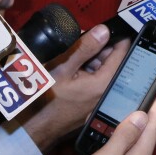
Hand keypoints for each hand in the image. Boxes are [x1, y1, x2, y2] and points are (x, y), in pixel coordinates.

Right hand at [19, 24, 130, 150]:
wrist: (33, 128)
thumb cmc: (44, 99)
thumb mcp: (63, 67)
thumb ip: (85, 47)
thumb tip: (104, 30)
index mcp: (105, 83)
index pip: (122, 52)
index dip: (115, 36)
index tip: (106, 27)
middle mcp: (107, 91)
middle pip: (111, 60)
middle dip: (99, 47)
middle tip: (80, 37)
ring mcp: (99, 98)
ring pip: (101, 69)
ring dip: (90, 58)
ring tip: (71, 51)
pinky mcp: (90, 102)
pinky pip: (94, 79)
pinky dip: (85, 70)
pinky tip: (70, 66)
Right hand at [39, 83, 155, 154]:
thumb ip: (123, 137)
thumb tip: (141, 115)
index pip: (154, 124)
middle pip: (145, 128)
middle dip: (149, 106)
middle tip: (150, 85)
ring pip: (130, 135)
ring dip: (131, 115)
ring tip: (134, 96)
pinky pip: (115, 143)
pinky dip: (114, 128)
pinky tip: (108, 122)